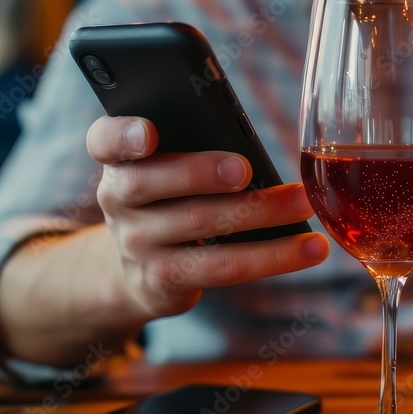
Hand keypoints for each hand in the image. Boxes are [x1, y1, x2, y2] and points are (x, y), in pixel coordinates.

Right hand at [86, 115, 329, 320]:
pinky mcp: (165, 280)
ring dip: (259, 213)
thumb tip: (254, 147)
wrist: (139, 272)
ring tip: (302, 203)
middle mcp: (118, 201)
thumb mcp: (167, 172)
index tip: (148, 133)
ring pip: (199, 225)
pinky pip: (224, 268)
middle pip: (151, 183)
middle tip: (244, 169)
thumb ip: (193, 150)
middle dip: (200, 173)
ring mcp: (137, 244)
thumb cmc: (171, 200)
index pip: (104, 141)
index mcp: (119, 161)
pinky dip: (272, 256)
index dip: (122, 136)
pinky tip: (308, 248)